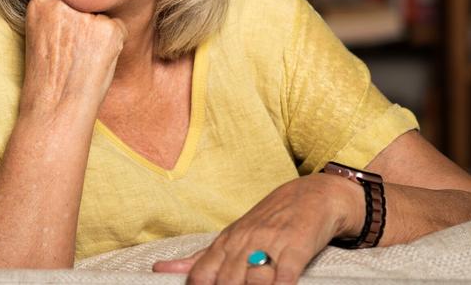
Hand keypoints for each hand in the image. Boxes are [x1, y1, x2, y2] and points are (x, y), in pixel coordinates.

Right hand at [18, 0, 127, 120]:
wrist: (53, 108)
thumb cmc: (48, 75)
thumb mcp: (43, 33)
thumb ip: (58, 12)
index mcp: (40, 0)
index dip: (67, 22)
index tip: (57, 43)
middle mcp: (61, 3)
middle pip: (86, 4)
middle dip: (84, 26)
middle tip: (70, 54)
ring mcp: (85, 16)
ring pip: (103, 16)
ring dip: (99, 36)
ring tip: (81, 60)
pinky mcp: (107, 30)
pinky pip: (119, 29)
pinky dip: (113, 46)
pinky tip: (95, 63)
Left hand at [152, 173, 360, 284]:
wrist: (311, 195)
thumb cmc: (267, 222)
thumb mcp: (231, 237)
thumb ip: (199, 259)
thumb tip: (159, 269)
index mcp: (226, 243)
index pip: (202, 275)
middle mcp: (245, 243)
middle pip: (226, 282)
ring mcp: (271, 243)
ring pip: (254, 280)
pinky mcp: (297, 246)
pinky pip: (285, 273)